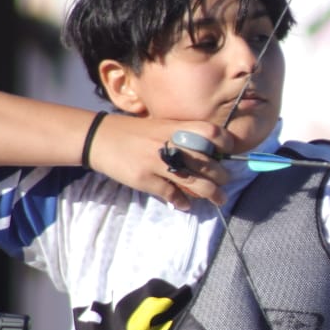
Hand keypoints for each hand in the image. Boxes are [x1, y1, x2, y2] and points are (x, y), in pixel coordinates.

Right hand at [91, 116, 232, 209]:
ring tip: (219, 199)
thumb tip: (210, 155)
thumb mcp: (161, 125)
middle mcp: (169, 143)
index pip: (210, 132)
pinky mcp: (145, 179)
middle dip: (221, 176)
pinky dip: (182, 202)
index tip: (229, 152)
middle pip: (207, 163)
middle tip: (225, 181)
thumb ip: (183, 136)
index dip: (226, 143)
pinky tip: (186, 204)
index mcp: (175, 127)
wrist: (100, 138)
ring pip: (195, 183)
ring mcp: (157, 162)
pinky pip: (172, 194)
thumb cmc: (135, 132)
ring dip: (212, 194)